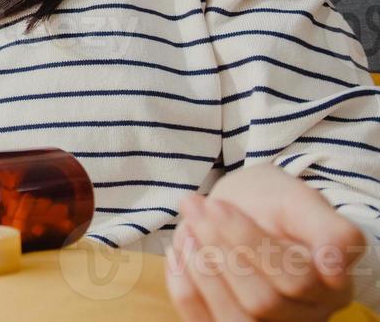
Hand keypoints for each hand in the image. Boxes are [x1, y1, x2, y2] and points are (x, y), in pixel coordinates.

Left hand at [166, 165, 367, 320]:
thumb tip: (334, 269)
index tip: (217, 206)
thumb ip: (331, 232)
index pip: (296, 280)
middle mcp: (305, 315)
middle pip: (262, 302)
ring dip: (202, 272)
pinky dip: (185, 289)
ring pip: (235, 320)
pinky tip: (179, 252)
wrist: (242, 210)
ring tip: (187, 229)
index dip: (250, 243)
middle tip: (195, 208)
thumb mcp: (301, 202)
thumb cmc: (274, 205)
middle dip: (220, 250)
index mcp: (331, 287)